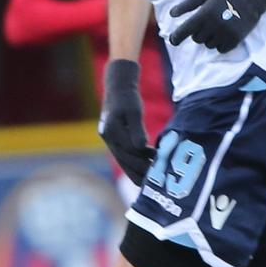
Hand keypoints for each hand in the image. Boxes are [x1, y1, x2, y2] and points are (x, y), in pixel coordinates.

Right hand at [99, 59, 153, 183]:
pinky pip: (123, 155)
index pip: (128, 153)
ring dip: (137, 169)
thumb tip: (142, 148)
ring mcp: (109, 139)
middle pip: (124, 160)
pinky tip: (146, 166)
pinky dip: (134, 162)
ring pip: (123, 160)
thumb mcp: (134, 111)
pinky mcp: (114, 138)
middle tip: (156, 181)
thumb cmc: (128, 96)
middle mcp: (108, 138)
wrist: (117, 85)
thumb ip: (137, 130)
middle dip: (139, 171)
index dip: (142, 162)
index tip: (157, 169)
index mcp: (112, 131)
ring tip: (152, 178)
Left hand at [168, 0, 265, 52]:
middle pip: (197, 39)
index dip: (176, 37)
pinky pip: (220, 49)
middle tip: (205, 22)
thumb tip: (171, 14)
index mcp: (205, 13)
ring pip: (208, 45)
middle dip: (197, 32)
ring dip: (208, 38)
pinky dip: (219, 44)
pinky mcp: (236, 39)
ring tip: (216, 26)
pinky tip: (222, 33)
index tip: (172, 41)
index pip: (185, 30)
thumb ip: (188, 4)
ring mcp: (226, 34)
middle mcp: (215, 26)